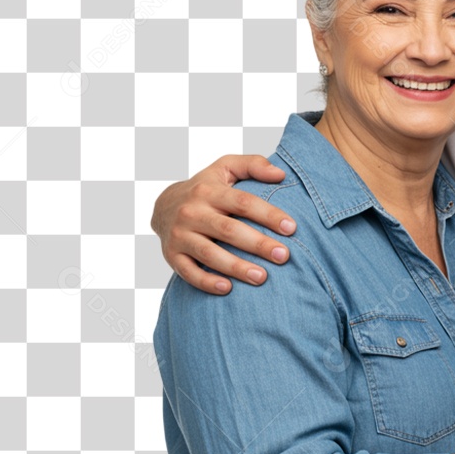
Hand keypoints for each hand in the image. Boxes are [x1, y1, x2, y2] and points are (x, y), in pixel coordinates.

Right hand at [150, 156, 294, 294]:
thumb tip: (280, 174)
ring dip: (236, 267)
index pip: (243, 202)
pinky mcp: (172, 255)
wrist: (163, 206)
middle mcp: (192, 212)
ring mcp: (180, 235)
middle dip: (258, 244)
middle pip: (228, 230)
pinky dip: (207, 282)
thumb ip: (253, 165)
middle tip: (284, 256)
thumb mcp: (225, 167)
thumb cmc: (206, 188)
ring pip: (209, 254)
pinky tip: (228, 289)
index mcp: (208, 190)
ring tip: (262, 277)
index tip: (291, 228)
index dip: (268, 215)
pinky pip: (188, 272)